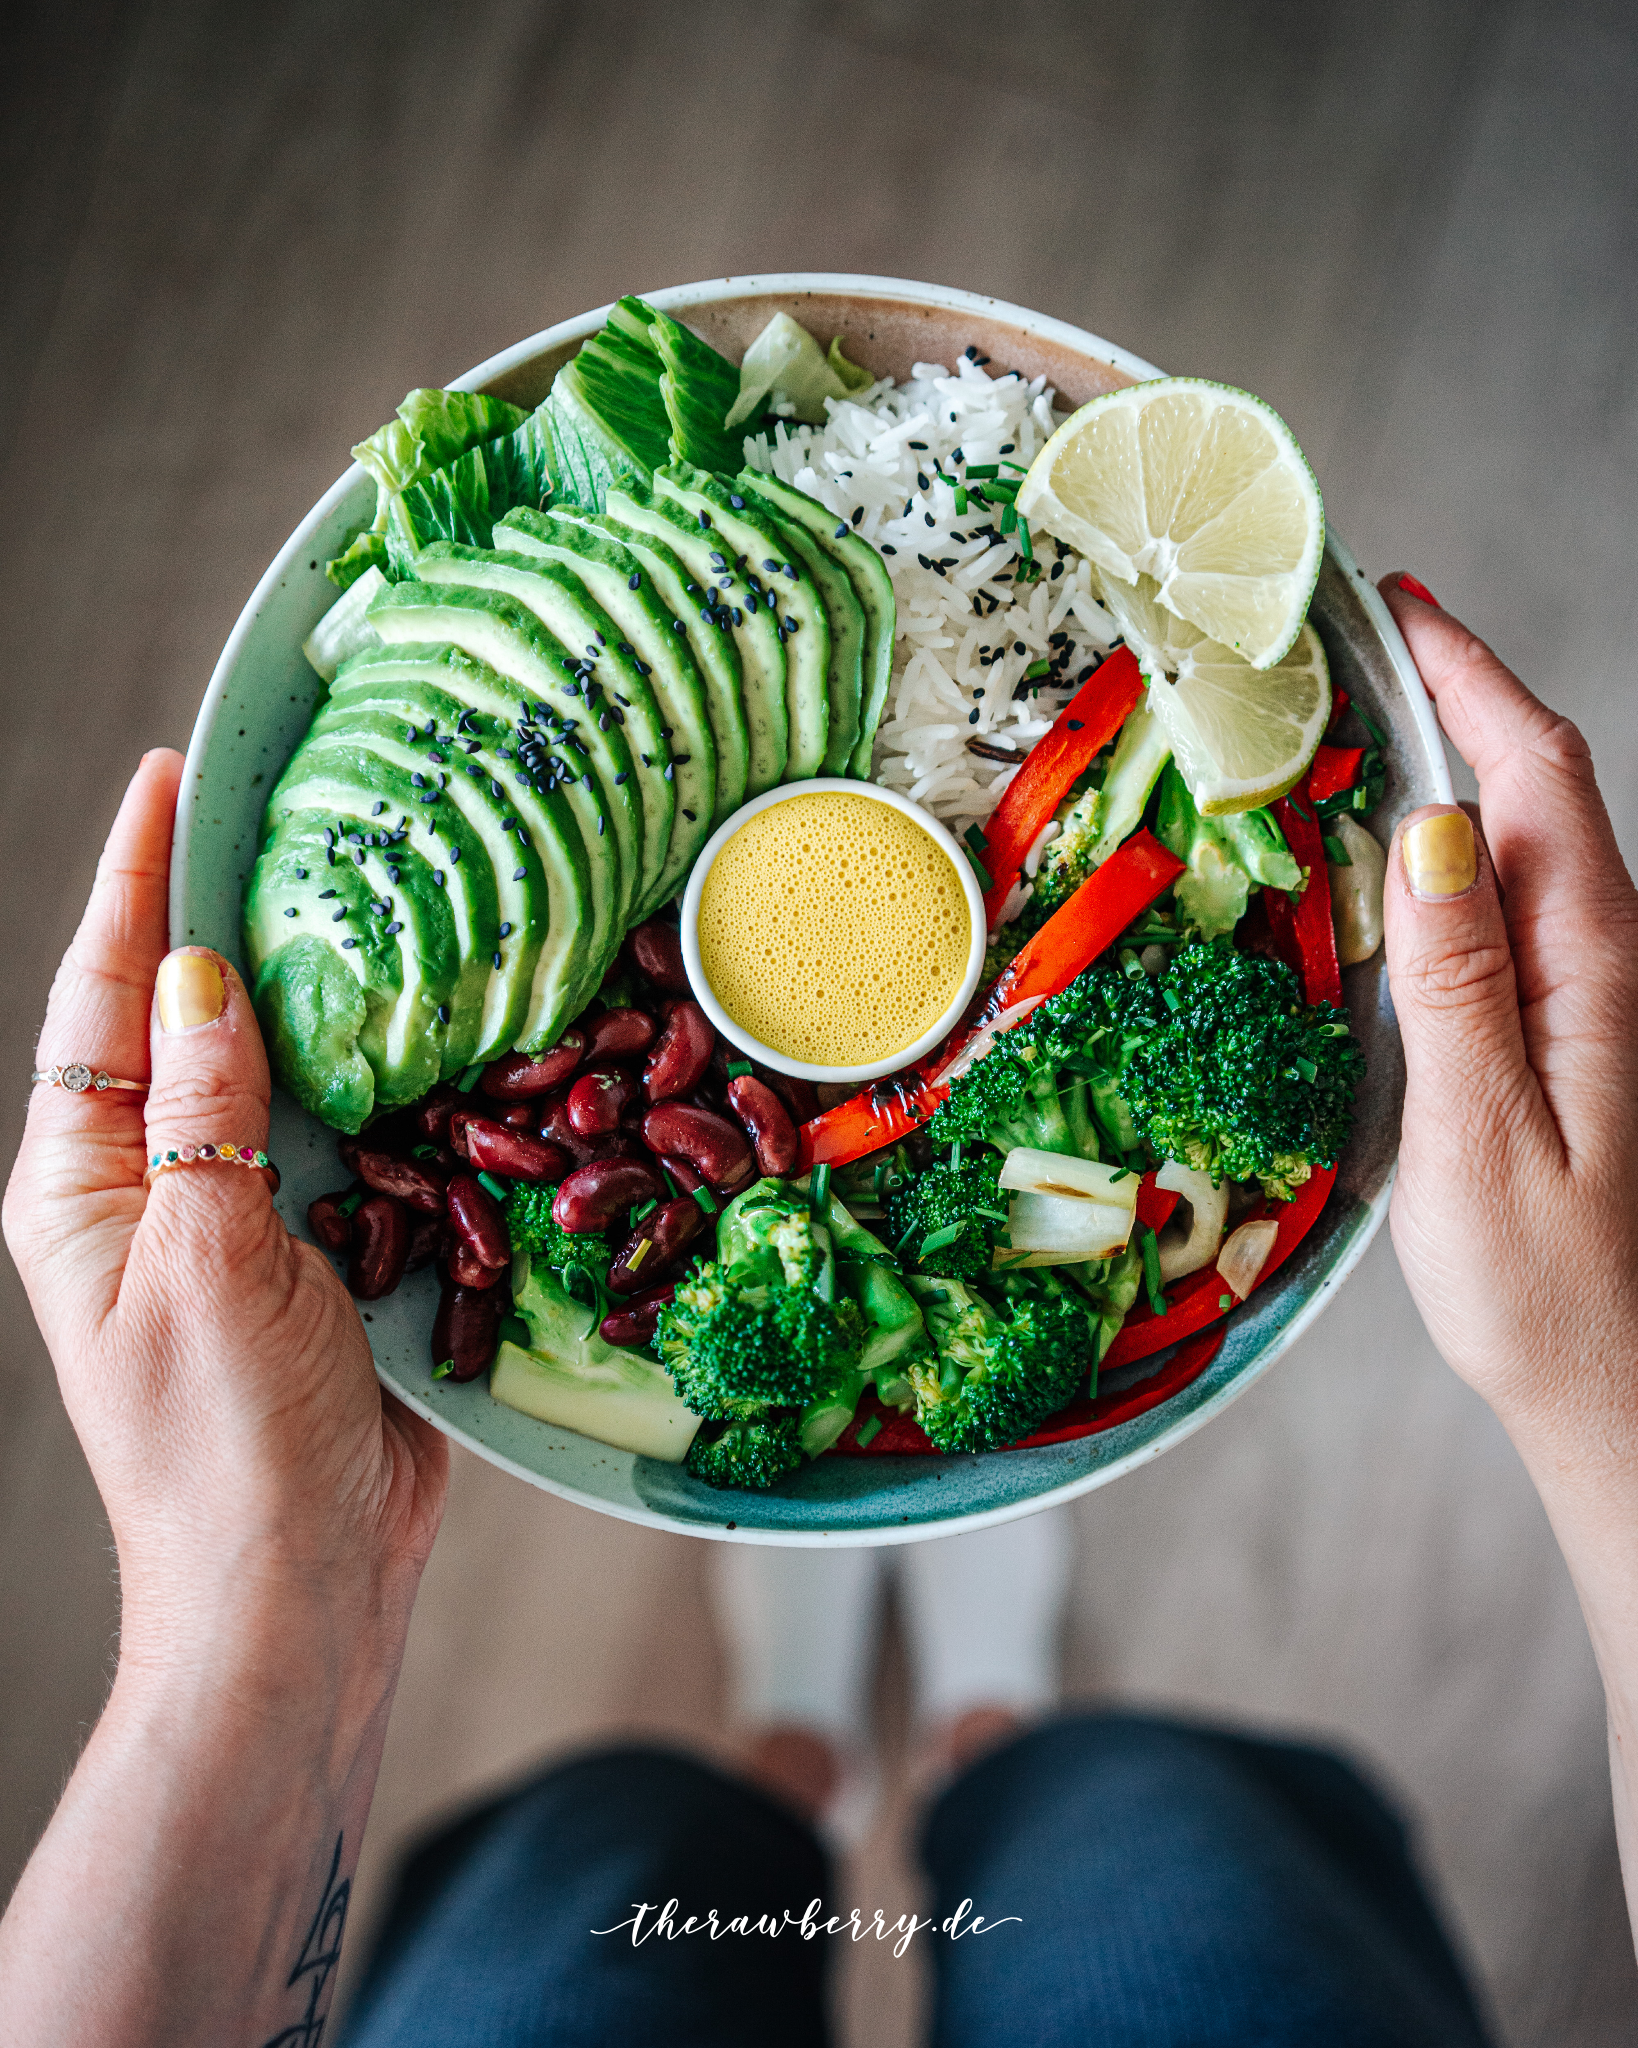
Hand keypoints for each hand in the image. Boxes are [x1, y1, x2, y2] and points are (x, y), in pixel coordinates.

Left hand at [2, 749, 448, 1673]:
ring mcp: (235, 1221)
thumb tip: (203, 976)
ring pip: (273, 1072)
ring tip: (357, 888)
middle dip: (220, 912)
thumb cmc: (225, 1450)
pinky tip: (422, 1024)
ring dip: (310, 991)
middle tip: (279, 804)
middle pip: (181, 1019)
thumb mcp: (210, 1263)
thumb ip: (207, 1116)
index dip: (136, 884)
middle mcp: (149, 1190)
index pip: (102, 1001)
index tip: (172, 778)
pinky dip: (377, 1076)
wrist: (298, 1585)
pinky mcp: (318, 1254)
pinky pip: (343, 1136)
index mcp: (81, 1188)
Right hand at [1379, 578, 1637, 1464]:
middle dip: (1455, 692)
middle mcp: (1598, 961)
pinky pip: (1499, 906)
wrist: (1619, 1391)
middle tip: (1347, 643)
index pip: (1538, 774)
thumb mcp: (1483, 1140)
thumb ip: (1457, 985)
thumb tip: (1433, 828)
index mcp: (1591, 965)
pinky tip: (1381, 860)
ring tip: (1348, 722)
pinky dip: (1441, 849)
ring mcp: (1580, 995)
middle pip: (1536, 785)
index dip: (1470, 674)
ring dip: (1449, 762)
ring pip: (1519, 840)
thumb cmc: (1550, 1290)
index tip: (1395, 603)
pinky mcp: (1555, 1033)